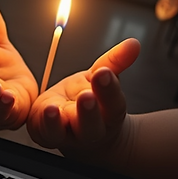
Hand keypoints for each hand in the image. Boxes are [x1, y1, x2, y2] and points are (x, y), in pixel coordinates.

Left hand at [27, 39, 140, 156]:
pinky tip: (43, 111)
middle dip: (89, 111)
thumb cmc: (91, 100)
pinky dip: (43, 122)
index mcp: (107, 114)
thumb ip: (115, 62)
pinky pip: (44, 131)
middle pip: (91, 124)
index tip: (104, 73)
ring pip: (63, 132)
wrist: (77, 133)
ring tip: (53, 109)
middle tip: (87, 96)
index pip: (113, 104)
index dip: (109, 89)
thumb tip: (134, 43)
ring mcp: (66, 135)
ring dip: (57, 121)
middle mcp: (89, 129)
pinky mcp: (46, 134)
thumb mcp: (100, 78)